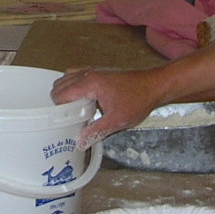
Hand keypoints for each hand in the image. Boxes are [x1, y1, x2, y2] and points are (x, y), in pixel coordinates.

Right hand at [52, 67, 166, 144]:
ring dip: (66, 94)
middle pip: (60, 85)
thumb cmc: (139, 99)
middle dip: (60, 102)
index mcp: (90, 83)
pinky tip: (86, 102)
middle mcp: (89, 74)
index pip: (61, 94)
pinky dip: (74, 87)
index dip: (59, 109)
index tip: (64, 122)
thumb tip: (80, 142)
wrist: (155, 85)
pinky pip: (77, 76)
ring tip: (77, 111)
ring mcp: (93, 71)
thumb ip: (96, 131)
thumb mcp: (117, 121)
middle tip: (70, 118)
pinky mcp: (99, 73)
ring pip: (67, 79)